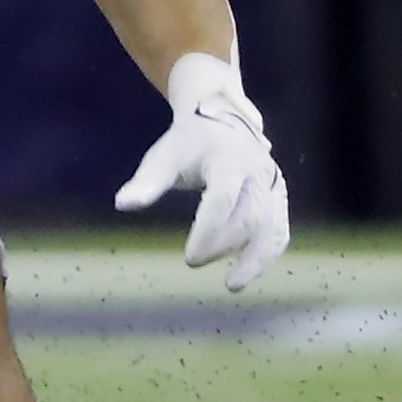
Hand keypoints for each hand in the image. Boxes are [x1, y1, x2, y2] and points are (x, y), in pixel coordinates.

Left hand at [114, 52, 288, 290]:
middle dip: (224, 245)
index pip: (223, 200)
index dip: (209, 231)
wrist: (222, 117)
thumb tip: (122, 204)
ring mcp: (272, 183)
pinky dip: (267, 251)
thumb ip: (146, 183)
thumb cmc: (187, 143)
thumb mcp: (162, 157)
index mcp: (228, 161)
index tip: (190, 258)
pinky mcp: (278, 193)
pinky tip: (249, 270)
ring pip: (272, 226)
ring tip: (233, 285)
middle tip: (194, 263)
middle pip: (249, 216)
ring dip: (256, 259)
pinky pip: (279, 227)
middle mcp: (257, 172)